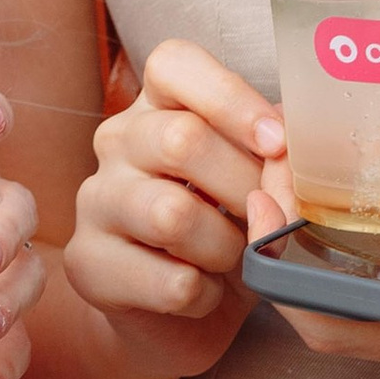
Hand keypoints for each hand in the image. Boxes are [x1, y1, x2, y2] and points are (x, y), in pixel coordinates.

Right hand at [61, 40, 283, 378]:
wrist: (175, 314)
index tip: (277, 142)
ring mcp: (94, 200)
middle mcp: (117, 141)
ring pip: (172, 214)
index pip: (174, 64)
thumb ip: (274, 154)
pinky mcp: (87, 264)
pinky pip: (169, 281)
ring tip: (230, 258)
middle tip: (267, 218)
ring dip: (225, 247)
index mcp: (158, 105)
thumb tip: (292, 147)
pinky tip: (203, 293)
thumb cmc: (225, 229)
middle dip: (245, 187)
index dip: (232, 98)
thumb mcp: (256, 180)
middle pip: (182, 140)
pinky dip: (207, 295)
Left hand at [251, 101, 379, 378]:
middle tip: (280, 167)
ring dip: (323, 260)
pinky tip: (376, 215)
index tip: (267, 188)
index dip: (283, 261)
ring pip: (360, 322)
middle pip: (329, 322)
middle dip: (288, 250)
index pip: (334, 322)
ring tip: (314, 178)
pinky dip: (365, 272)